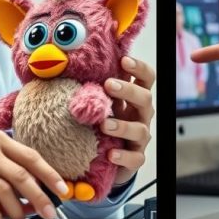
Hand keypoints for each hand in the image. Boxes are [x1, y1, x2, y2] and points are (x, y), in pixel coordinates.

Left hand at [102, 55, 154, 185]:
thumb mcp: (101, 103)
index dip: (139, 68)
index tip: (123, 60)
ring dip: (122, 126)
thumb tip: (72, 62)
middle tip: (108, 85)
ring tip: (104, 125)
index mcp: (134, 98)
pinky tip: (110, 154)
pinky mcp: (135, 158)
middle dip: (128, 90)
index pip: (146, 78)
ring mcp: (140, 138)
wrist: (105, 158)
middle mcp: (141, 115)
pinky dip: (123, 156)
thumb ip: (95, 87)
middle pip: (145, 98)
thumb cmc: (102, 123)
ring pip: (140, 129)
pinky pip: (135, 158)